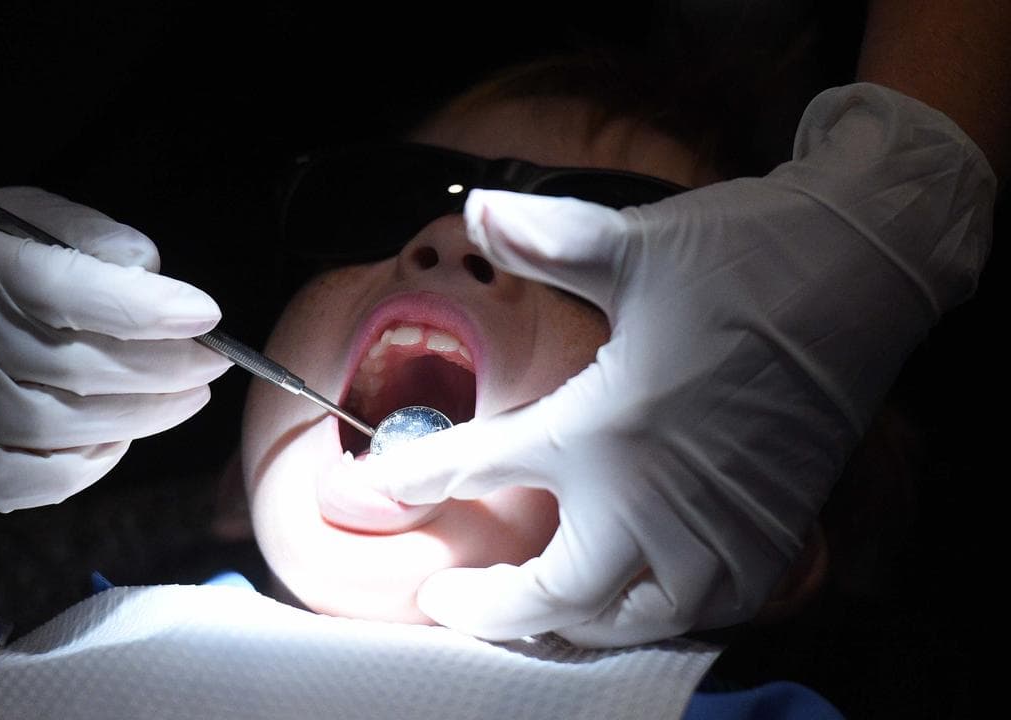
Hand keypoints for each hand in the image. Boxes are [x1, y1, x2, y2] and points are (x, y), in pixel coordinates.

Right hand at [0, 187, 230, 510]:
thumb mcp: (4, 220)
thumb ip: (82, 234)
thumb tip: (153, 271)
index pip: (68, 290)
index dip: (147, 308)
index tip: (206, 313)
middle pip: (79, 368)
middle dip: (165, 369)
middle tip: (213, 363)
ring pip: (62, 429)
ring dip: (142, 417)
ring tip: (186, 397)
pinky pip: (27, 483)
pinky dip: (87, 465)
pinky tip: (119, 438)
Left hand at [352, 84, 993, 645]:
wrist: (862, 270)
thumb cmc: (743, 257)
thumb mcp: (633, 244)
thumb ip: (546, 239)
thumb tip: (478, 210)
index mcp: (607, 427)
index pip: (485, 468)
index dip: (423, 479)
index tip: (383, 488)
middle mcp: (657, 498)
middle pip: (554, 592)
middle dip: (491, 608)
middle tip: (447, 601)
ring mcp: (718, 531)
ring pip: (626, 620)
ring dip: (567, 625)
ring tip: (527, 611)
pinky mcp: (769, 539)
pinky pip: (699, 614)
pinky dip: (650, 619)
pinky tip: (625, 602)